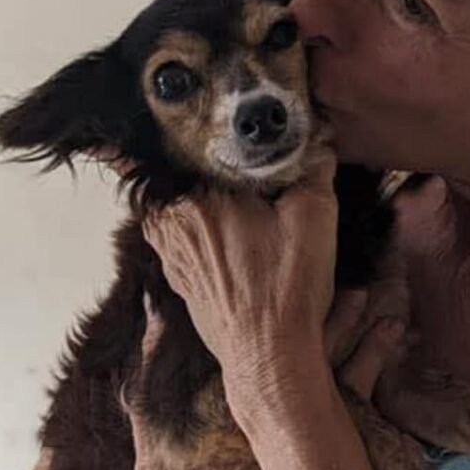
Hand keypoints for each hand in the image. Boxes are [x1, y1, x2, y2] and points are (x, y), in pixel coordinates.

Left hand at [140, 148, 339, 408]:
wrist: (270, 356)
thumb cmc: (288, 286)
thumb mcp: (314, 217)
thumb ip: (314, 167)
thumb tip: (317, 136)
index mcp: (200, 196)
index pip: (167, 148)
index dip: (159, 128)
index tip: (152, 113)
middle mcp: (175, 223)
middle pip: (162, 176)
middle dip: (171, 157)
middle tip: (184, 133)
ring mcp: (172, 254)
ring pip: (162, 208)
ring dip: (174, 192)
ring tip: (191, 177)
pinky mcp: (179, 279)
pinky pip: (169, 238)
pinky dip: (179, 224)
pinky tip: (207, 223)